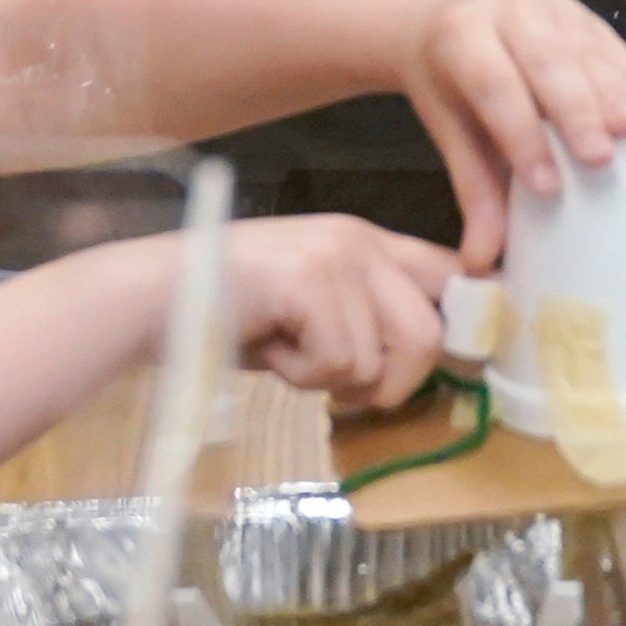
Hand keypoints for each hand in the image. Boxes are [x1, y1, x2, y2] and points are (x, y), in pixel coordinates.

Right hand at [216, 215, 460, 411]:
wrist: (156, 296)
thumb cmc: (230, 312)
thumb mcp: (312, 309)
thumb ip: (366, 319)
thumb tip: (429, 358)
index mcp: (367, 241)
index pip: (451, 274)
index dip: (469, 323)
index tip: (469, 361)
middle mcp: (360, 239)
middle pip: (431, 332)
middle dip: (392, 383)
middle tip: (340, 386)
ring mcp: (336, 256)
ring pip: (383, 359)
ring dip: (336, 381)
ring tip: (290, 356)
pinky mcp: (310, 281)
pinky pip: (338, 364)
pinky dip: (301, 377)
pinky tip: (268, 347)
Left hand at [398, 0, 625, 271]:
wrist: (448, 11)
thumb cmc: (451, 76)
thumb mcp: (448, 125)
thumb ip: (472, 186)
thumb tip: (481, 259)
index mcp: (464, 36)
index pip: (494, 84)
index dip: (520, 134)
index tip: (545, 186)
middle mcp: (513, 12)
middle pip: (549, 64)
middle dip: (578, 113)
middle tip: (600, 159)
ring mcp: (559, 12)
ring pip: (594, 57)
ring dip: (622, 100)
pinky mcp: (594, 22)